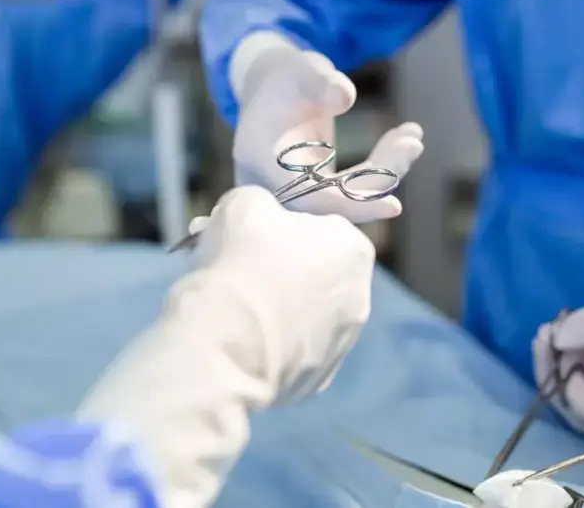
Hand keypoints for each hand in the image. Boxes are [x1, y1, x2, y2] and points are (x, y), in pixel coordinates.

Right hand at [187, 185, 374, 401]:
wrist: (223, 345)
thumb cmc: (241, 262)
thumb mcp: (244, 203)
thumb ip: (263, 202)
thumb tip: (261, 216)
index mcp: (354, 249)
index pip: (318, 227)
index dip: (279, 229)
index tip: (248, 238)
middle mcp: (360, 298)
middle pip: (313, 272)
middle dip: (279, 269)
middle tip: (235, 270)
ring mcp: (342, 344)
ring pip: (303, 313)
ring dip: (276, 307)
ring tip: (233, 309)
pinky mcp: (319, 381)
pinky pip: (294, 351)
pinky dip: (272, 345)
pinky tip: (243, 343)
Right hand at [226, 32, 423, 223]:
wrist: (274, 84)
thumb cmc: (288, 75)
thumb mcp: (301, 69)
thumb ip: (320, 82)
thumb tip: (345, 97)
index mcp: (260, 158)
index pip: (308, 198)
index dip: (350, 205)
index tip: (394, 205)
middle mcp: (273, 183)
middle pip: (332, 202)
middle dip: (379, 180)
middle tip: (413, 145)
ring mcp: (296, 189)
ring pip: (347, 197)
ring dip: (386, 172)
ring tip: (412, 138)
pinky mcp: (316, 187)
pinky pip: (353, 188)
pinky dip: (381, 168)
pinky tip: (405, 138)